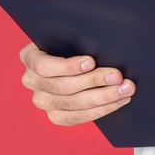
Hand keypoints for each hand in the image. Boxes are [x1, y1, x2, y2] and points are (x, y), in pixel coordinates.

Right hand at [19, 43, 134, 126]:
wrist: (73, 63)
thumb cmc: (73, 44)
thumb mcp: (69, 36)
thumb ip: (77, 39)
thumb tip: (101, 43)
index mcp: (29, 57)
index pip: (44, 66)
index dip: (68, 66)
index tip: (91, 61)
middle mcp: (31, 81)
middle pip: (61, 87)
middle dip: (93, 81)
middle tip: (117, 76)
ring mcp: (42, 101)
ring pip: (72, 104)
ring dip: (103, 97)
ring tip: (124, 89)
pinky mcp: (55, 116)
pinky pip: (77, 118)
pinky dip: (101, 110)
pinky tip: (118, 101)